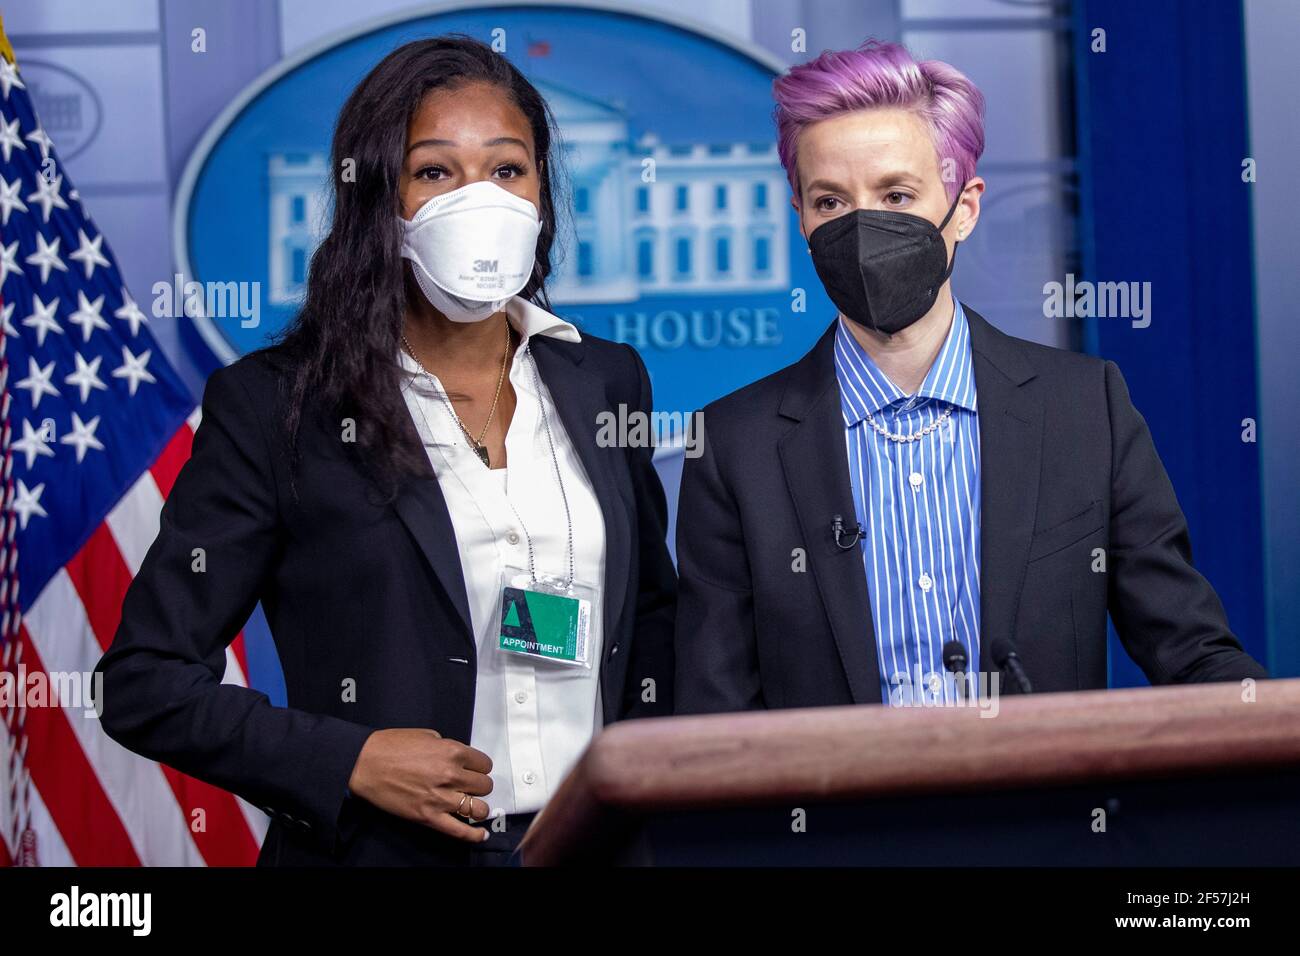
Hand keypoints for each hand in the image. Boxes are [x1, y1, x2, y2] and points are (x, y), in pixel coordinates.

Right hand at [347, 728, 492, 842]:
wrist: (365, 763)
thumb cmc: (390, 747)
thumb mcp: (426, 735)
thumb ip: (447, 747)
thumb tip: (459, 759)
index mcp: (452, 752)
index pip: (484, 764)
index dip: (480, 767)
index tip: (475, 770)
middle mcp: (450, 775)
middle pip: (484, 786)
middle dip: (479, 785)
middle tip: (470, 786)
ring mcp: (440, 798)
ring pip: (478, 808)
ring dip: (478, 807)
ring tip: (472, 806)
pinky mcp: (428, 816)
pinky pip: (459, 831)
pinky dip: (474, 835)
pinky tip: (481, 835)